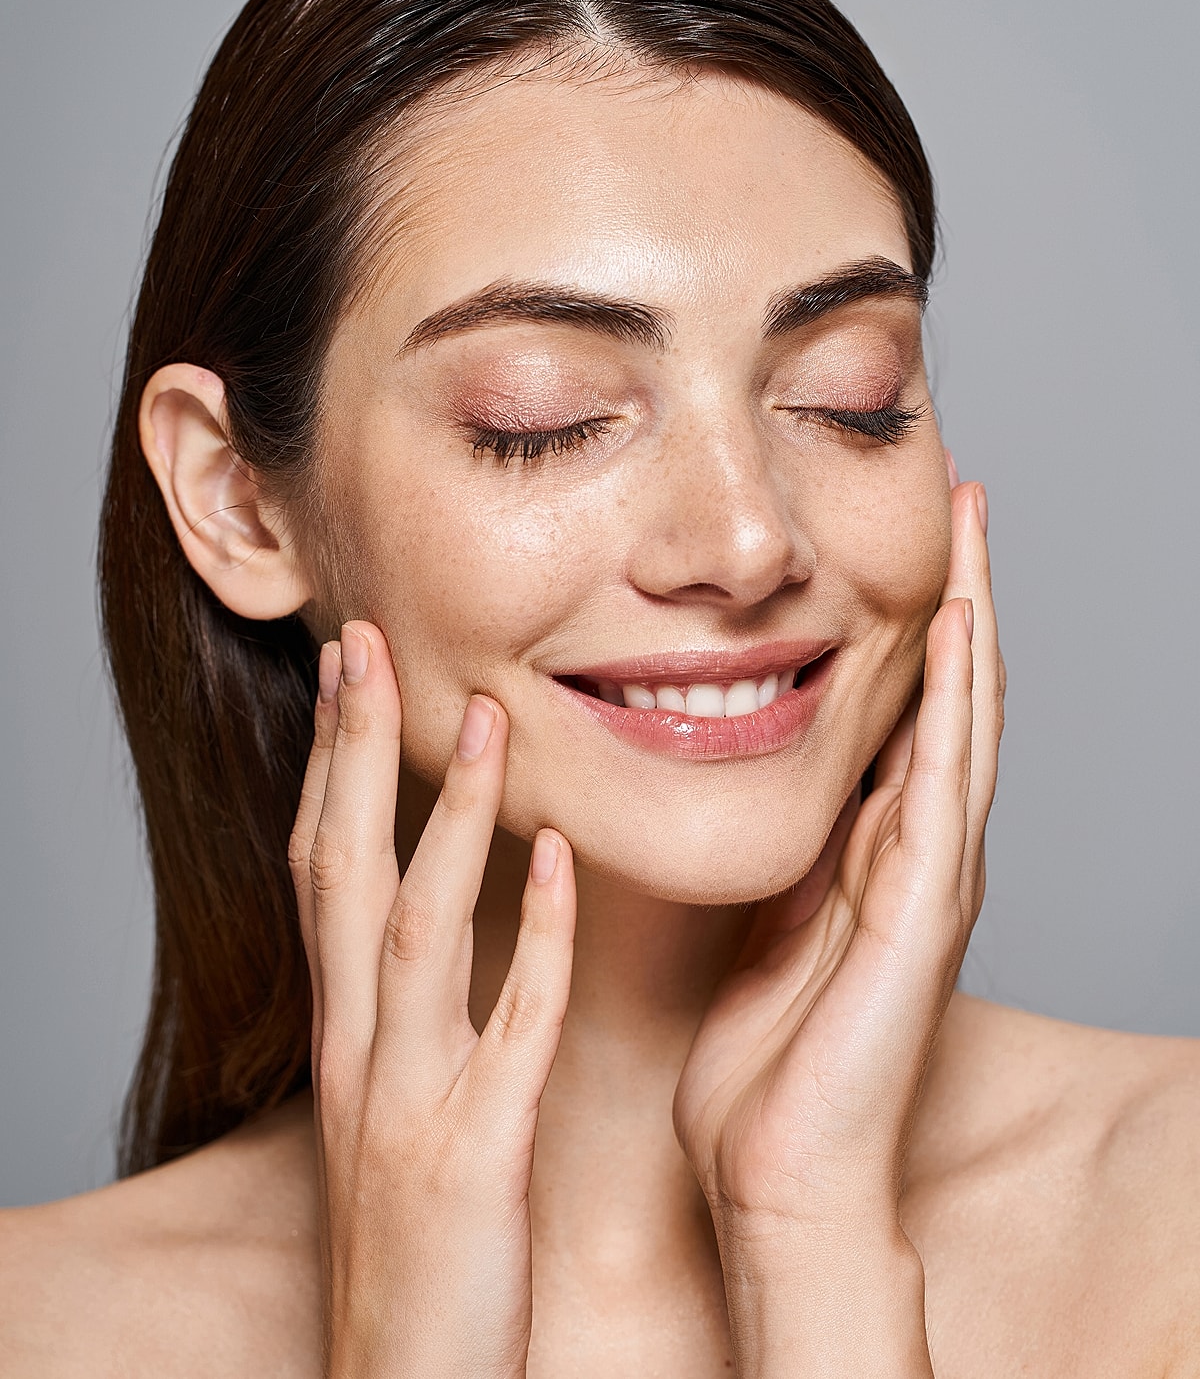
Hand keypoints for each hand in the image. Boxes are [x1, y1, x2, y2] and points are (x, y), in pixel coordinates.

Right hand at [288, 624, 575, 1378]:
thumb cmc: (414, 1240)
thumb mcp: (392, 1109)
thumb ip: (408, 1015)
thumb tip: (428, 923)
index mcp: (345, 1035)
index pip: (321, 873)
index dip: (326, 769)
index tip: (345, 673)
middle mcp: (360, 1051)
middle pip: (341, 872)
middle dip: (351, 754)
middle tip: (366, 642)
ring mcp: (409, 1098)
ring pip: (415, 930)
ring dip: (448, 819)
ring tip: (484, 719)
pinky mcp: (472, 1153)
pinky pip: (507, 1029)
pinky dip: (527, 937)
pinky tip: (556, 859)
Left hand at [673, 482, 1000, 1371]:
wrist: (782, 1170)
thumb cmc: (766, 1063)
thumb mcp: (765, 924)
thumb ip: (782, 854)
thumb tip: (754, 782)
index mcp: (873, 852)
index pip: (905, 711)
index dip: (912, 623)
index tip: (897, 538)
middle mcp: (916, 850)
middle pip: (950, 695)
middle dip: (958, 593)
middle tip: (958, 495)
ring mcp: (930, 876)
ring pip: (965, 717)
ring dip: (972, 615)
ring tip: (971, 521)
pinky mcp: (924, 907)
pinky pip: (944, 780)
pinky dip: (956, 699)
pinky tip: (959, 625)